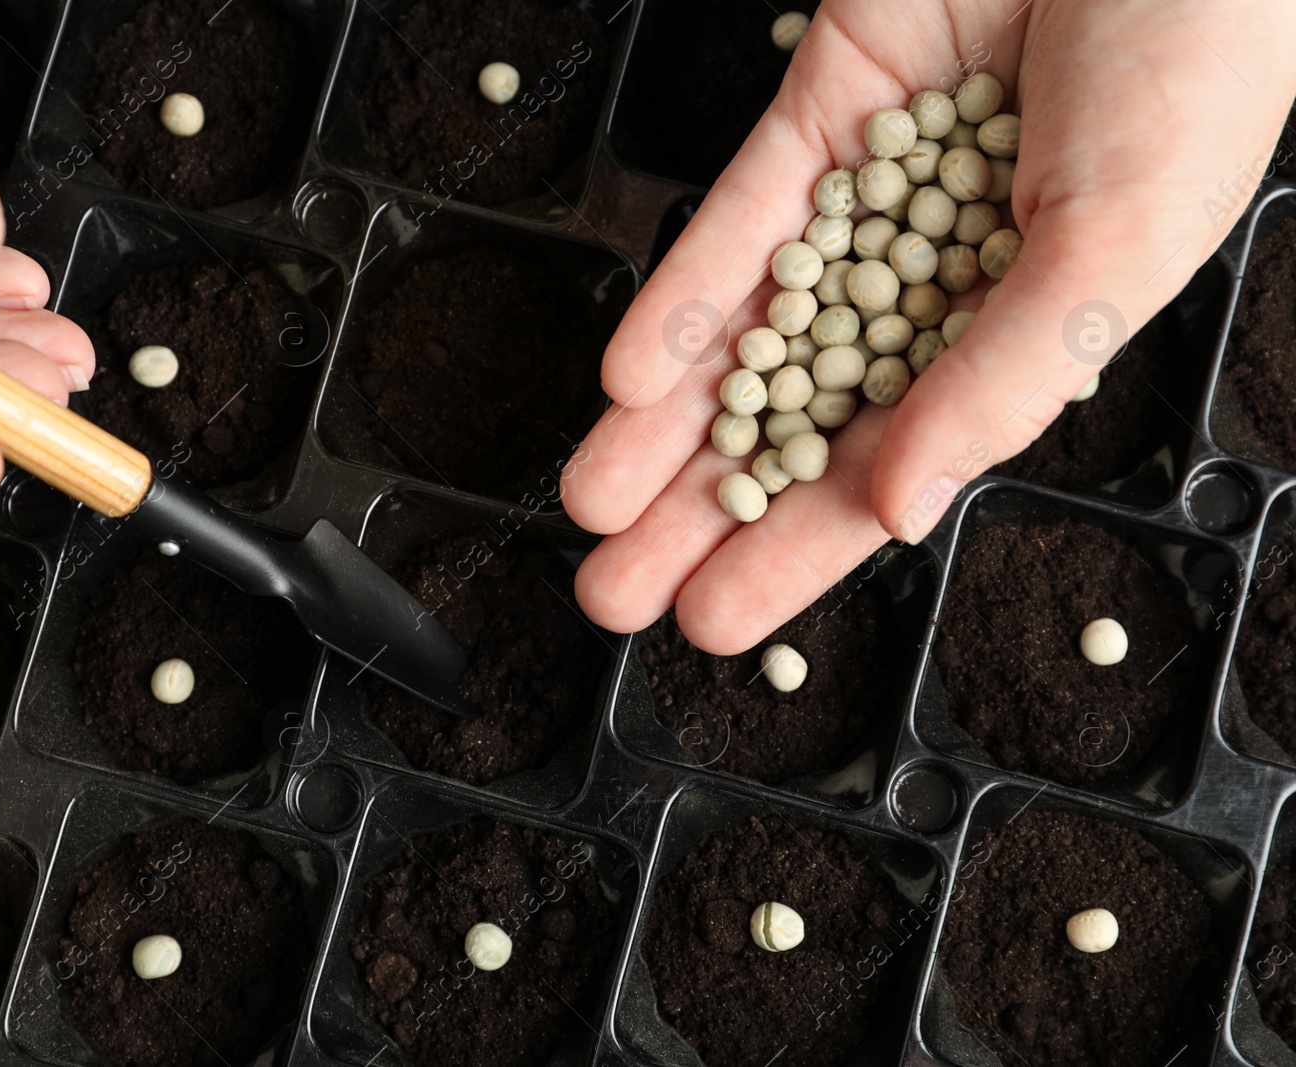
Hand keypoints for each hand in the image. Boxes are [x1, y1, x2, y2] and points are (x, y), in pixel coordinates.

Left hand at [564, 0, 1295, 652]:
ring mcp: (862, 205)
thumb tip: (906, 505)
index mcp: (1008, 339)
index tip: (713, 619)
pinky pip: (737, 223)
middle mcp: (924, 285)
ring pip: (741, 336)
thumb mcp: (1117, 251)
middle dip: (697, 508)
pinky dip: (682, 298)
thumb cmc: (1199, 64)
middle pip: (787, 419)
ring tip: (589, 504)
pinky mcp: (819, 120)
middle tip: (612, 587)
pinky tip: (626, 378)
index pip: (881, 470)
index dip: (794, 547)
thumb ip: (1007, 381)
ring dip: (661, 424)